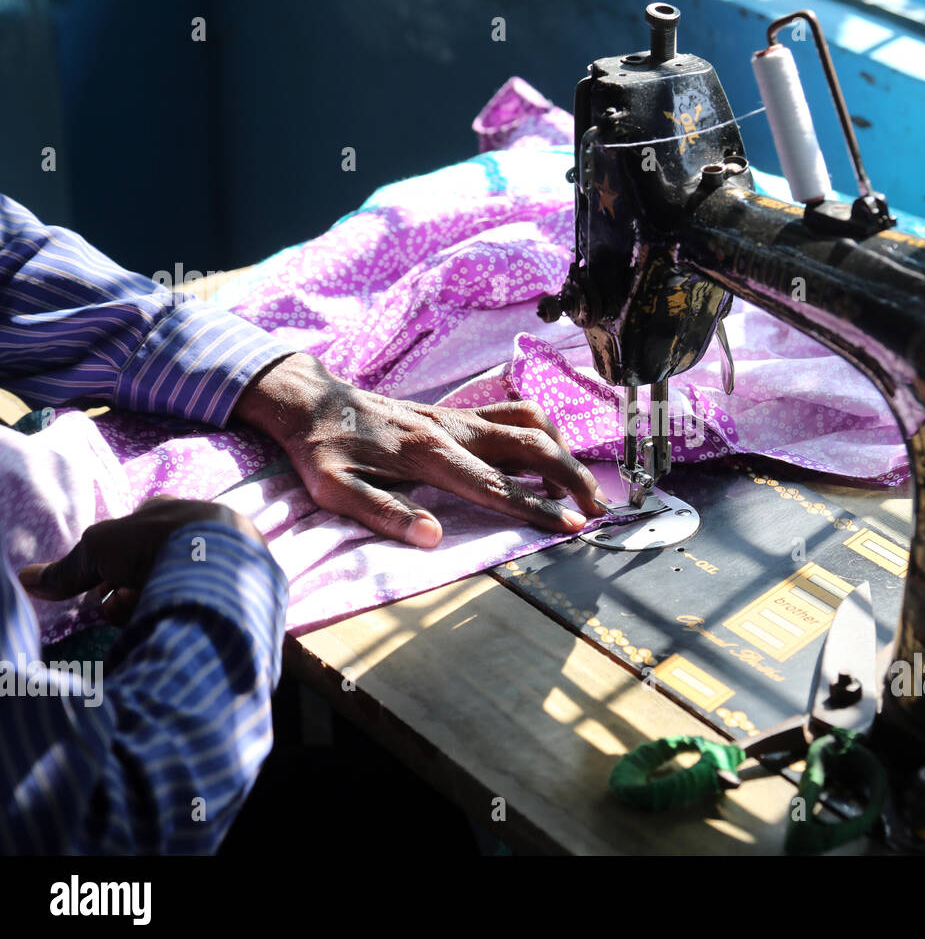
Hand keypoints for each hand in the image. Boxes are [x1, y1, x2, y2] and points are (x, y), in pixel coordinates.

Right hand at [18, 497, 262, 623]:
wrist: (220, 558)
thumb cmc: (156, 542)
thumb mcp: (100, 549)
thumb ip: (69, 568)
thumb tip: (28, 579)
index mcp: (171, 511)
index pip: (132, 543)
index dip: (111, 572)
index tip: (104, 591)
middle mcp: (201, 528)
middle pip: (154, 569)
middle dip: (132, 591)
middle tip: (127, 603)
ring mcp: (228, 555)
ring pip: (180, 587)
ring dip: (156, 602)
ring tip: (151, 609)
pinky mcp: (249, 583)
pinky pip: (209, 602)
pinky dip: (190, 612)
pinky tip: (181, 617)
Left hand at [232, 353, 607, 547]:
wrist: (311, 401)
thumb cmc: (321, 451)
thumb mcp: (334, 490)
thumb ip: (383, 514)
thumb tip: (432, 538)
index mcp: (427, 453)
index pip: (497, 486)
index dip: (538, 509)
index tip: (574, 527)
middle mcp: (453, 429)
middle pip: (532, 445)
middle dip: (572, 477)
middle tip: (598, 509)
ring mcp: (458, 416)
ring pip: (530, 420)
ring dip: (562, 450)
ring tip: (575, 488)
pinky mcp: (457, 413)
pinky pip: (514, 415)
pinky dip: (540, 433)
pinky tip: (543, 459)